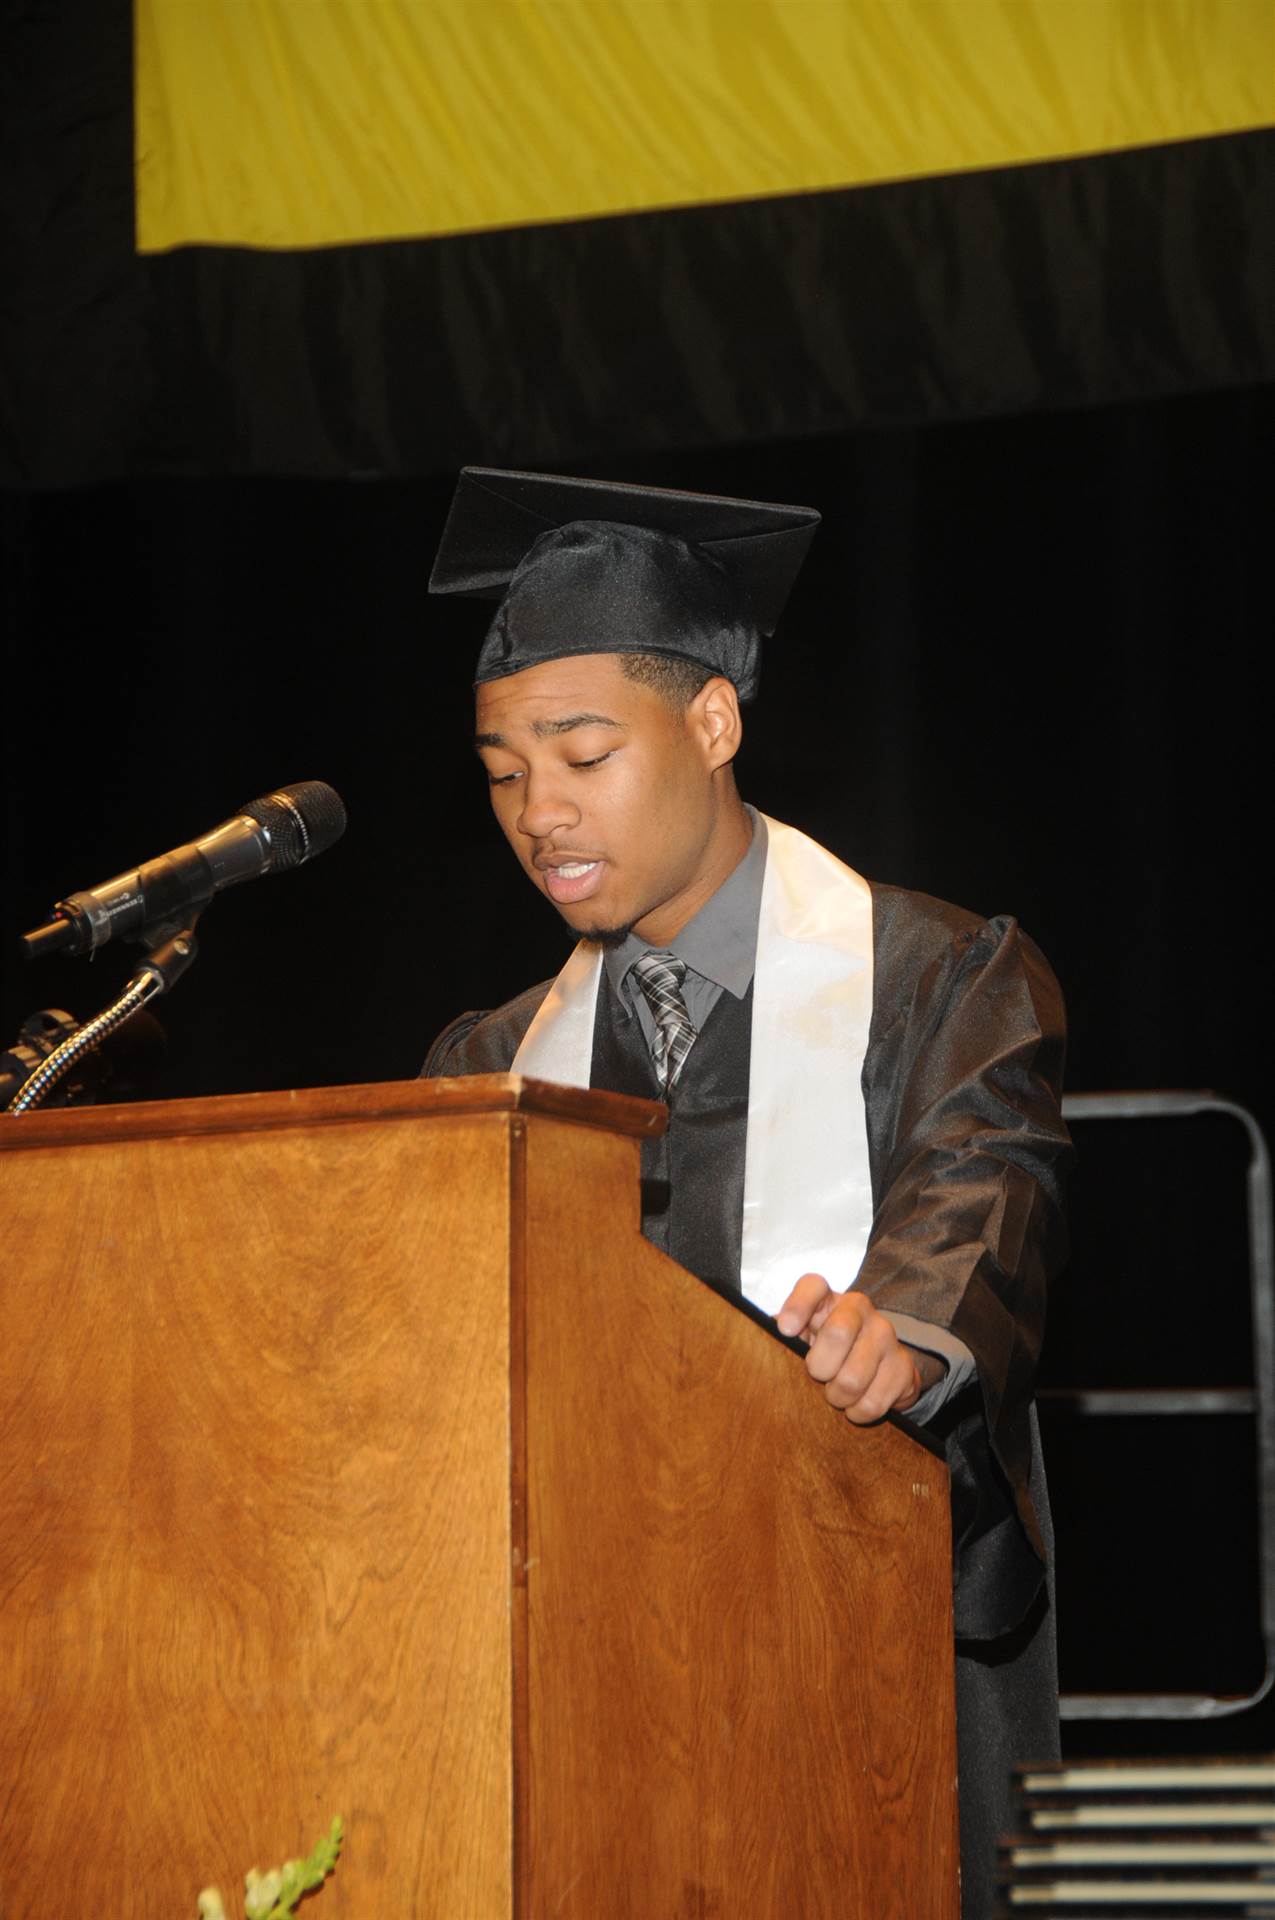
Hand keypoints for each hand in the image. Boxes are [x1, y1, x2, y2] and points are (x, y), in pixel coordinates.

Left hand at [775, 1273, 924, 1423]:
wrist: (876, 1365)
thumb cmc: (827, 1349)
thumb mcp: (804, 1336)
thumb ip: (786, 1333)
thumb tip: (765, 1336)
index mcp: (828, 1298)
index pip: (813, 1286)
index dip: (798, 1305)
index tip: (785, 1329)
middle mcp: (860, 1308)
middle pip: (837, 1334)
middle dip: (819, 1367)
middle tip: (819, 1377)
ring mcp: (886, 1335)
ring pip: (853, 1378)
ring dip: (837, 1397)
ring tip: (836, 1394)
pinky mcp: (904, 1366)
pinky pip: (873, 1402)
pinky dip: (858, 1412)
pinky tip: (855, 1404)